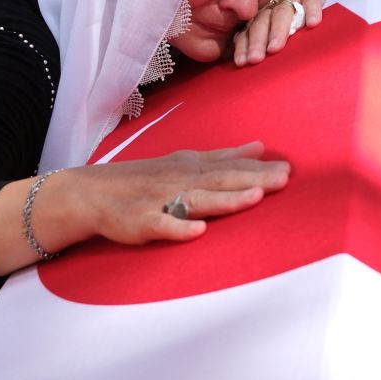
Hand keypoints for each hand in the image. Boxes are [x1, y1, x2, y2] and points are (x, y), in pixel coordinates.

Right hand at [76, 142, 288, 244]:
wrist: (90, 192)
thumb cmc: (143, 179)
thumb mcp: (184, 161)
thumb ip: (223, 157)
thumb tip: (260, 147)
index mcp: (191, 167)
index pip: (229, 166)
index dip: (259, 168)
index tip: (289, 169)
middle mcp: (179, 180)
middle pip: (220, 180)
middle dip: (253, 179)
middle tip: (284, 178)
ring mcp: (160, 200)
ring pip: (196, 200)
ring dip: (225, 199)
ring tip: (255, 198)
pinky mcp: (140, 221)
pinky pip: (161, 225)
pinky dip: (178, 227)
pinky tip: (198, 232)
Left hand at [231, 0, 328, 66]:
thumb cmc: (292, 9)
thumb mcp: (275, 22)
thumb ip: (263, 38)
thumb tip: (248, 64)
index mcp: (262, 15)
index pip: (248, 30)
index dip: (244, 45)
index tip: (241, 63)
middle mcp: (273, 6)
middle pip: (262, 22)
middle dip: (256, 41)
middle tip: (254, 59)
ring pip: (282, 13)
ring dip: (278, 31)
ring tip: (275, 48)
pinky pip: (311, 1)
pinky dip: (311, 11)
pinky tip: (313, 23)